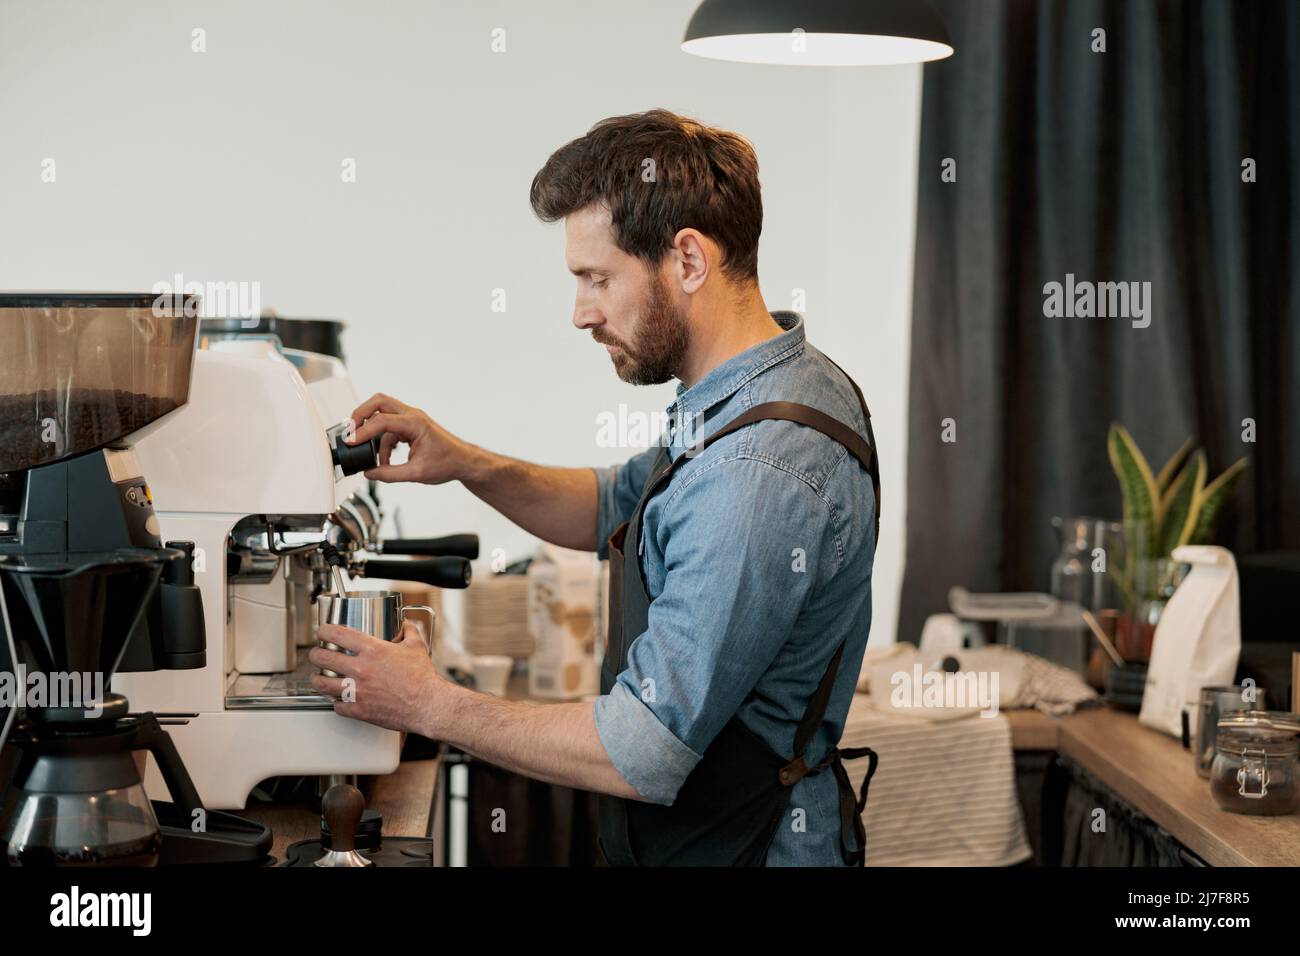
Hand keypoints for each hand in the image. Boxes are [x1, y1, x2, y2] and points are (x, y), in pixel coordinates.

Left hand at [308, 622, 451, 735]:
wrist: (428, 705)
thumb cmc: (423, 679)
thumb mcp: (417, 647)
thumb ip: (408, 632)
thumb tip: (405, 625)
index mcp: (373, 650)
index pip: (337, 634)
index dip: (324, 630)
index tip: (322, 632)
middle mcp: (361, 669)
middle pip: (322, 658)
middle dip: (314, 654)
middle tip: (316, 654)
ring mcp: (357, 691)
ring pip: (322, 684)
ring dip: (316, 679)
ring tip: (318, 677)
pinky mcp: (359, 710)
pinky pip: (336, 705)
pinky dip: (336, 702)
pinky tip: (339, 699)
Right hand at [348, 393, 472, 484]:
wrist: (464, 462)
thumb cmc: (448, 463)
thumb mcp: (416, 474)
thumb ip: (390, 474)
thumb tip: (369, 474)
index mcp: (416, 423)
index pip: (382, 420)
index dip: (363, 431)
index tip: (351, 441)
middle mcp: (413, 416)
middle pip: (379, 402)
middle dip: (361, 414)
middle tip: (350, 430)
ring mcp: (412, 419)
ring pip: (383, 413)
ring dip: (372, 430)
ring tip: (366, 450)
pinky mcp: (411, 426)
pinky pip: (390, 428)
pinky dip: (382, 442)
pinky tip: (383, 459)